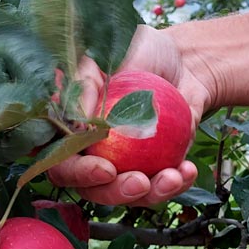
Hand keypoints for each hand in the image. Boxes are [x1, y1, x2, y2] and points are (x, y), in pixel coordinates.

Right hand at [48, 25, 215, 205]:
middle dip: (115, 193)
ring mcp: (122, 167)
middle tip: (139, 181)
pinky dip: (175, 185)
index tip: (106, 169)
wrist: (183, 60)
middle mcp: (90, 155)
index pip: (61, 163)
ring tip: (173, 176)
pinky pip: (160, 189)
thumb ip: (85, 87)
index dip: (78, 173)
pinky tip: (187, 170)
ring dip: (149, 195)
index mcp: (69, 132)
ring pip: (126, 196)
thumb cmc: (137, 53)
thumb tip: (75, 126)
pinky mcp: (153, 170)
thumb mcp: (106, 58)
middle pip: (92, 190)